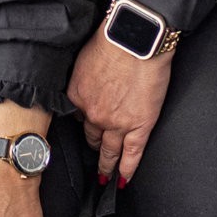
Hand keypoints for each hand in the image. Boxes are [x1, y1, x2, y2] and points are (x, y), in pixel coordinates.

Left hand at [69, 25, 172, 186]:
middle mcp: (93, 114)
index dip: (82, 120)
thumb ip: (83, 75)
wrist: (136, 37)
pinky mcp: (140, 126)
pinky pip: (132, 154)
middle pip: (90, 135)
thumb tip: (88, 79)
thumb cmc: (112, 39)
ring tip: (104, 177)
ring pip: (108, 150)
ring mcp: (117, 123)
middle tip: (91, 157)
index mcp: (77, 96)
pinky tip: (123, 179)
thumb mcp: (84, 57)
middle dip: (91, 145)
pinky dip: (127, 169)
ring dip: (106, 165)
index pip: (76, 116)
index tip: (84, 128)